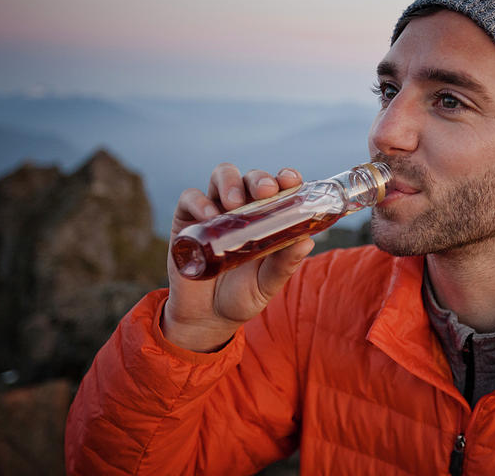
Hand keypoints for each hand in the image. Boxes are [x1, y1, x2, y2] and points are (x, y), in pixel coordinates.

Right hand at [162, 163, 314, 351]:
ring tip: (235, 203)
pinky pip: (190, 197)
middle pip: (251, 178)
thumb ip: (285, 264)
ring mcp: (214, 211)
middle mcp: (242, 209)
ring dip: (231, 182)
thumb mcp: (268, 283)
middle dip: (260, 179)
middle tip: (266, 192)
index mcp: (268, 218)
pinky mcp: (187, 220)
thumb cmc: (242, 297)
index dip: (286, 178)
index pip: (279, 188)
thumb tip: (307, 242)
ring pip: (222, 176)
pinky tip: (209, 216)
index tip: (292, 181)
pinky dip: (200, 201)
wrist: (207, 318)